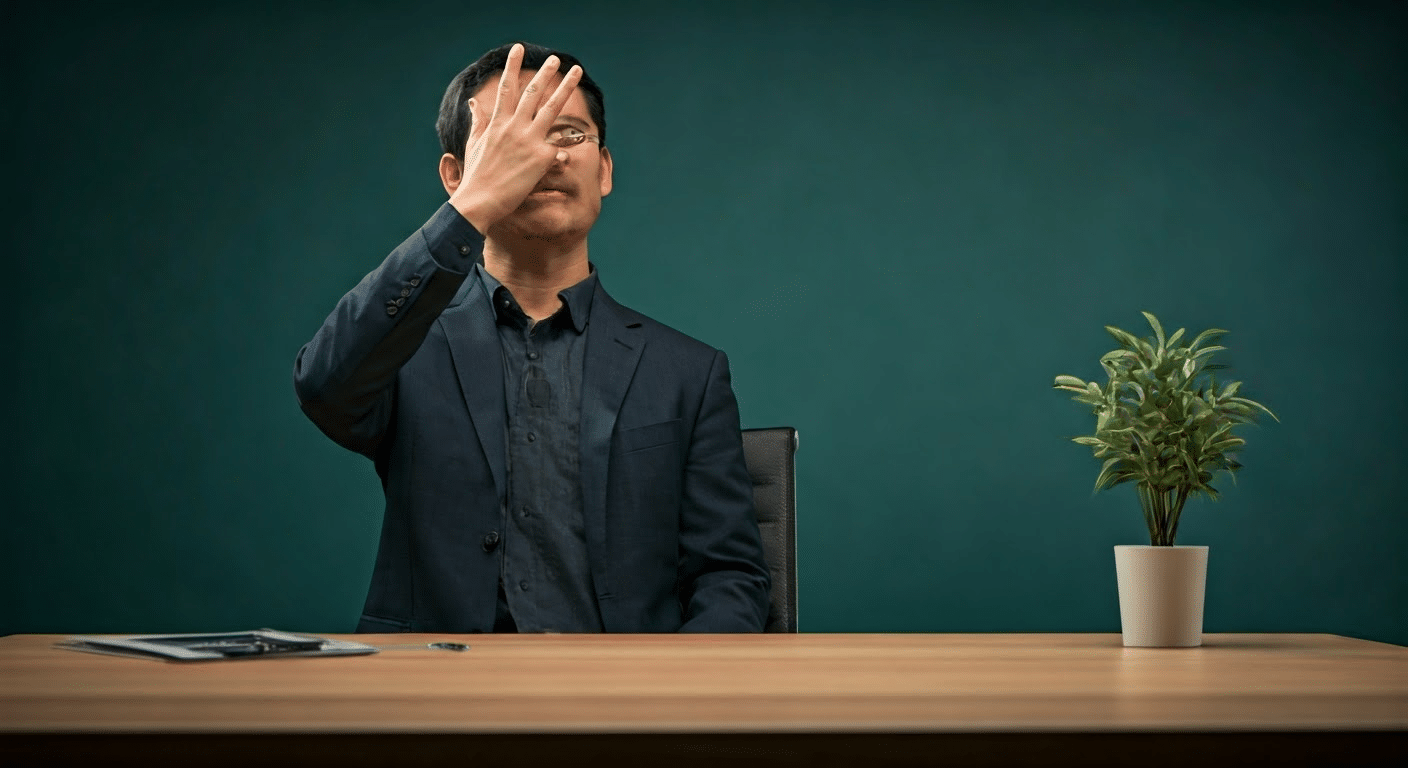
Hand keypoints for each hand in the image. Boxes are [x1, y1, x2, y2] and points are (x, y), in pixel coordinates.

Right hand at [450, 44, 583, 233]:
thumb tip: (473, 101)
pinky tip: (572, 148)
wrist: (480, 200)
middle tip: (555, 58)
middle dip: (545, 73)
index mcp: (498, 122)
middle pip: (533, 93)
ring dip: (565, 87)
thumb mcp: (475, 143)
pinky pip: (558, 147)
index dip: (512, 66)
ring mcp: (529, 140)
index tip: (518, 49)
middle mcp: (514, 126)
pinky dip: (563, 148)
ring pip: (552, 108)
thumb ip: (478, 120)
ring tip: (575, 71)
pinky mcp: (541, 157)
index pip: (507, 88)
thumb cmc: (477, 175)